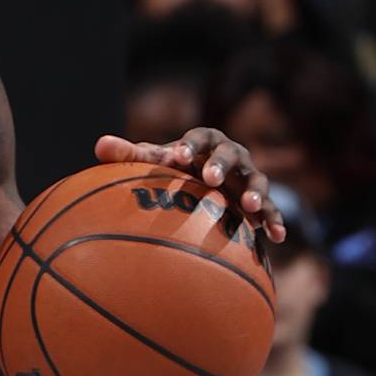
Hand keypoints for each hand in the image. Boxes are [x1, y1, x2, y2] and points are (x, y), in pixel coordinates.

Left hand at [95, 128, 285, 240]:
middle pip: (230, 155)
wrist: (208, 177)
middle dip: (220, 165)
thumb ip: (130, 155)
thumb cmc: (177, 167)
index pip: (198, 138)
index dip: (189, 146)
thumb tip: (98, 146)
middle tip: (210, 179)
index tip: (176, 156)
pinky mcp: (258, 200)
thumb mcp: (156, 161)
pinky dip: (274, 220)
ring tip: (250, 207)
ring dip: (255, 193)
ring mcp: (247, 177)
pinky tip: (276, 237)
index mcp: (205, 142)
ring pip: (256, 181)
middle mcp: (231, 155)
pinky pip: (270, 210)